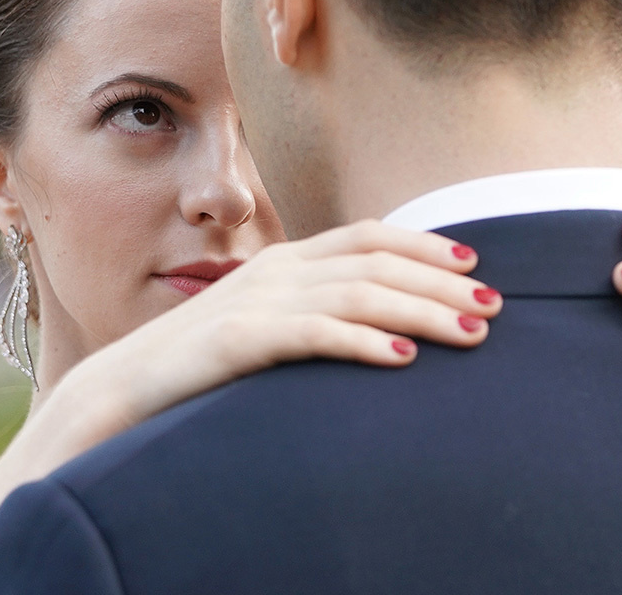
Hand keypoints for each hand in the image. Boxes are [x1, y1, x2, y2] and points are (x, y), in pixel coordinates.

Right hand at [85, 219, 501, 430]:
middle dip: (442, 282)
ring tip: (471, 335)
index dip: (424, 245)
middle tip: (495, 306)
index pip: (367, 235)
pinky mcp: (240, 340)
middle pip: (376, 262)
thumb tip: (374, 318)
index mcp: (285, 259)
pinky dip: (363, 340)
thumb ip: (311, 308)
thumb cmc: (202, 360)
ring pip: (358, 294)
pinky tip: (402, 358)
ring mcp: (258, 301)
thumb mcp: (263, 320)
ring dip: (422, 312)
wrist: (126, 386)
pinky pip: (314, 333)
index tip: (474, 264)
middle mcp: (277, 269)